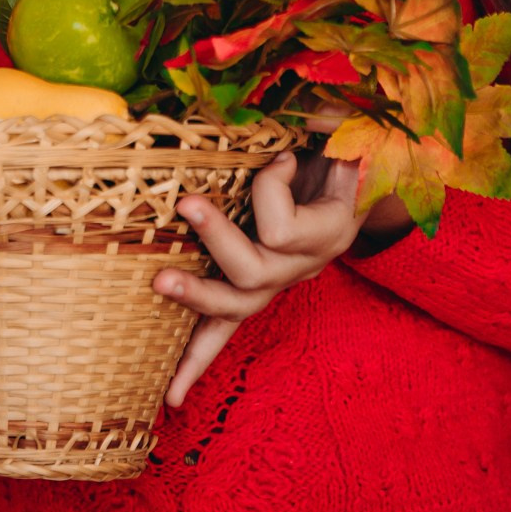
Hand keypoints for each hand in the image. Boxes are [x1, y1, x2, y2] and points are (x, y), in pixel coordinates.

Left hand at [154, 137, 420, 408]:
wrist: (353, 176)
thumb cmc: (341, 143)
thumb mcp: (345, 126)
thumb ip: (331, 121)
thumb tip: (309, 114)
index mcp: (329, 228)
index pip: (287, 227)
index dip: (272, 190)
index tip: (279, 156)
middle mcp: (304, 265)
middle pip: (257, 273)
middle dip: (218, 242)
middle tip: (186, 205)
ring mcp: (277, 283)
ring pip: (236, 309)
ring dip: (195, 299)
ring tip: (157, 284)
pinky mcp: (254, 292)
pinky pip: (223, 333)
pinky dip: (194, 362)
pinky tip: (170, 396)